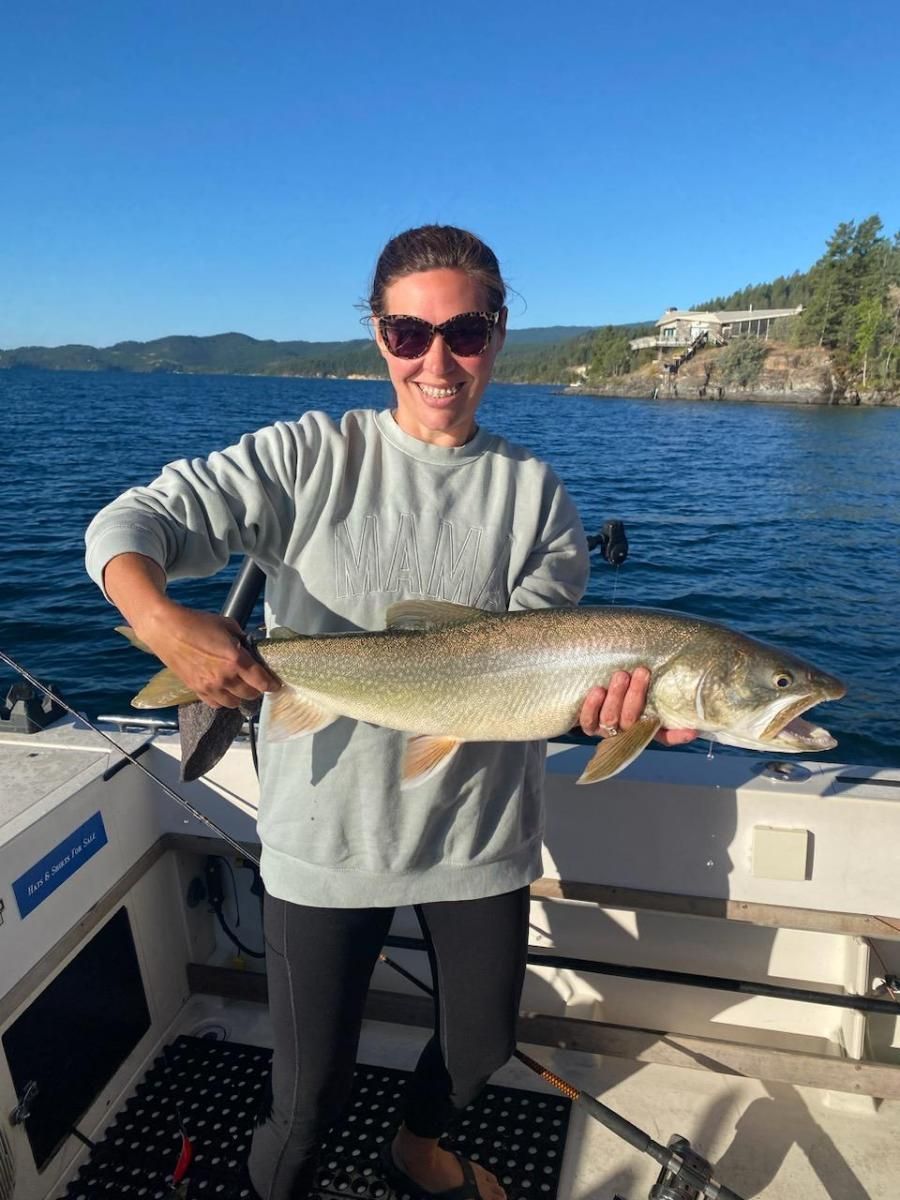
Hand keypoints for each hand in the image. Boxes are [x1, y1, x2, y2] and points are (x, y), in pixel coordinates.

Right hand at [134, 602, 280, 708]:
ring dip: (240, 696)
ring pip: (234, 703)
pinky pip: (215, 704)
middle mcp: (225, 677)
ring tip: (240, 687)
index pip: (262, 681)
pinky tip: (223, 690)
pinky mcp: (196, 690)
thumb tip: (250, 647)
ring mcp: (209, 686)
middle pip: (250, 694)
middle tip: (257, 682)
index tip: (276, 685)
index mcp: (236, 660)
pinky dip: (223, 700)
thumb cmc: (197, 623)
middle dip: (257, 689)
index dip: (272, 685)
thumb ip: (242, 638)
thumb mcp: (227, 624)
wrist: (167, 629)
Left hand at [578, 668, 696, 744]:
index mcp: (647, 726)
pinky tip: (598, 690)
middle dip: (636, 695)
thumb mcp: (644, 682)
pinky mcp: (589, 725)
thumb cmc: (628, 683)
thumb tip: (684, 664)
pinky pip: (588, 721)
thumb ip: (658, 680)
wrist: (597, 684)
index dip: (678, 735)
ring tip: (621, 675)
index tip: (691, 730)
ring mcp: (607, 730)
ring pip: (610, 718)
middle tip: (642, 672)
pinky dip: (592, 706)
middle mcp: (627, 731)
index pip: (666, 736)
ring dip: (616, 696)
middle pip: (631, 721)